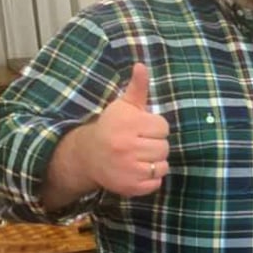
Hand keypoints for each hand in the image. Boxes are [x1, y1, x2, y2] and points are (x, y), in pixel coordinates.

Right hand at [80, 63, 169, 196]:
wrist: (88, 155)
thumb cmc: (112, 126)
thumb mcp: (124, 105)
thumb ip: (137, 86)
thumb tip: (141, 65)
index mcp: (129, 125)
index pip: (163, 127)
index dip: (156, 127)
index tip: (143, 128)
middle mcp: (127, 147)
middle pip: (164, 147)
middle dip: (156, 144)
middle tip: (141, 143)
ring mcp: (128, 169)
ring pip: (162, 165)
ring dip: (155, 162)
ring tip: (141, 156)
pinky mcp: (129, 187)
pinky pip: (156, 183)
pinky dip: (151, 178)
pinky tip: (138, 169)